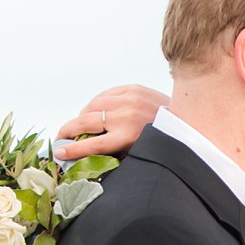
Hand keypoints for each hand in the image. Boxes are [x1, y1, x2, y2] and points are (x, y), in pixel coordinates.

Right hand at [53, 84, 167, 163]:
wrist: (186, 121)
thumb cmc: (159, 144)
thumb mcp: (138, 153)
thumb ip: (115, 153)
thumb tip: (86, 155)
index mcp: (126, 137)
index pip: (91, 144)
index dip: (72, 149)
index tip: (58, 152)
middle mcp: (124, 117)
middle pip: (85, 122)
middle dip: (68, 130)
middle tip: (60, 137)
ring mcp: (127, 100)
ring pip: (92, 106)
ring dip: (83, 116)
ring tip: (79, 125)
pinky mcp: (132, 88)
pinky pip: (105, 95)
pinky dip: (97, 103)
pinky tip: (95, 111)